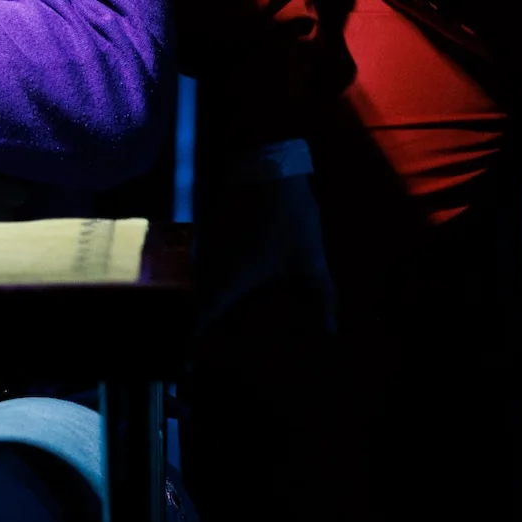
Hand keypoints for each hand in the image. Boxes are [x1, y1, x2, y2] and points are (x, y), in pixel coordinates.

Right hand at [196, 172, 335, 334]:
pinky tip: (237, 277)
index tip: (192, 357)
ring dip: (213, 295)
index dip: (196, 338)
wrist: (268, 163)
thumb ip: (320, 294)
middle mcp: (212, 263)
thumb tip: (329, 330)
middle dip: (207, 320)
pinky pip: (211, 259)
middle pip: (200, 298)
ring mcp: (209, 242)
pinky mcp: (214, 226)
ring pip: (204, 278)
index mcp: (231, 278)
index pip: (204, 315)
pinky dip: (220, 272)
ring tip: (228, 311)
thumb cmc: (286, 218)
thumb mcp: (309, 258)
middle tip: (217, 337)